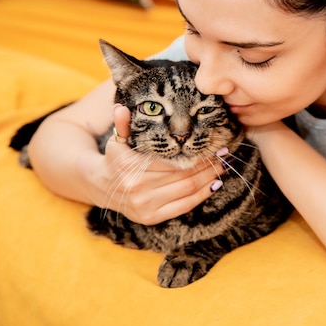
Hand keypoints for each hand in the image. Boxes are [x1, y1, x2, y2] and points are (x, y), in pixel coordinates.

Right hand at [87, 104, 225, 224]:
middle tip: (223, 156)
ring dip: (209, 179)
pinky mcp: (151, 217)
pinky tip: (214, 184)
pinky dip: (202, 195)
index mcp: (129, 166)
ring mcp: (144, 205)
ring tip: (222, 168)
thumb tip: (120, 108)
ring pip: (187, 190)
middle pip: (183, 175)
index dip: (195, 154)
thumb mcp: (117, 140)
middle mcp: (137, 188)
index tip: (213, 146)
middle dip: (207, 165)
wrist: (102, 187)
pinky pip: (184, 206)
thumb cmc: (116, 159)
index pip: (171, 160)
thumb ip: (122, 124)